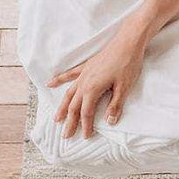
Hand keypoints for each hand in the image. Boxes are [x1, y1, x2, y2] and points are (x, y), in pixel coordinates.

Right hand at [47, 21, 148, 138]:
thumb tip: (110, 122)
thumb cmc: (128, 64)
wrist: (128, 41)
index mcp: (92, 89)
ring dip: (62, 106)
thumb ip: (115, 105)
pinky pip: (69, 74)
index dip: (86, 126)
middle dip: (70, 121)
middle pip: (74, 106)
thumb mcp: (124, 87)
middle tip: (66, 135)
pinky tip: (50, 83)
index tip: (86, 136)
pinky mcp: (87, 66)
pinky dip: (59, 79)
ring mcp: (84, 73)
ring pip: (69, 93)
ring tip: (57, 118)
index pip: (86, 112)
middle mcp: (84, 82)